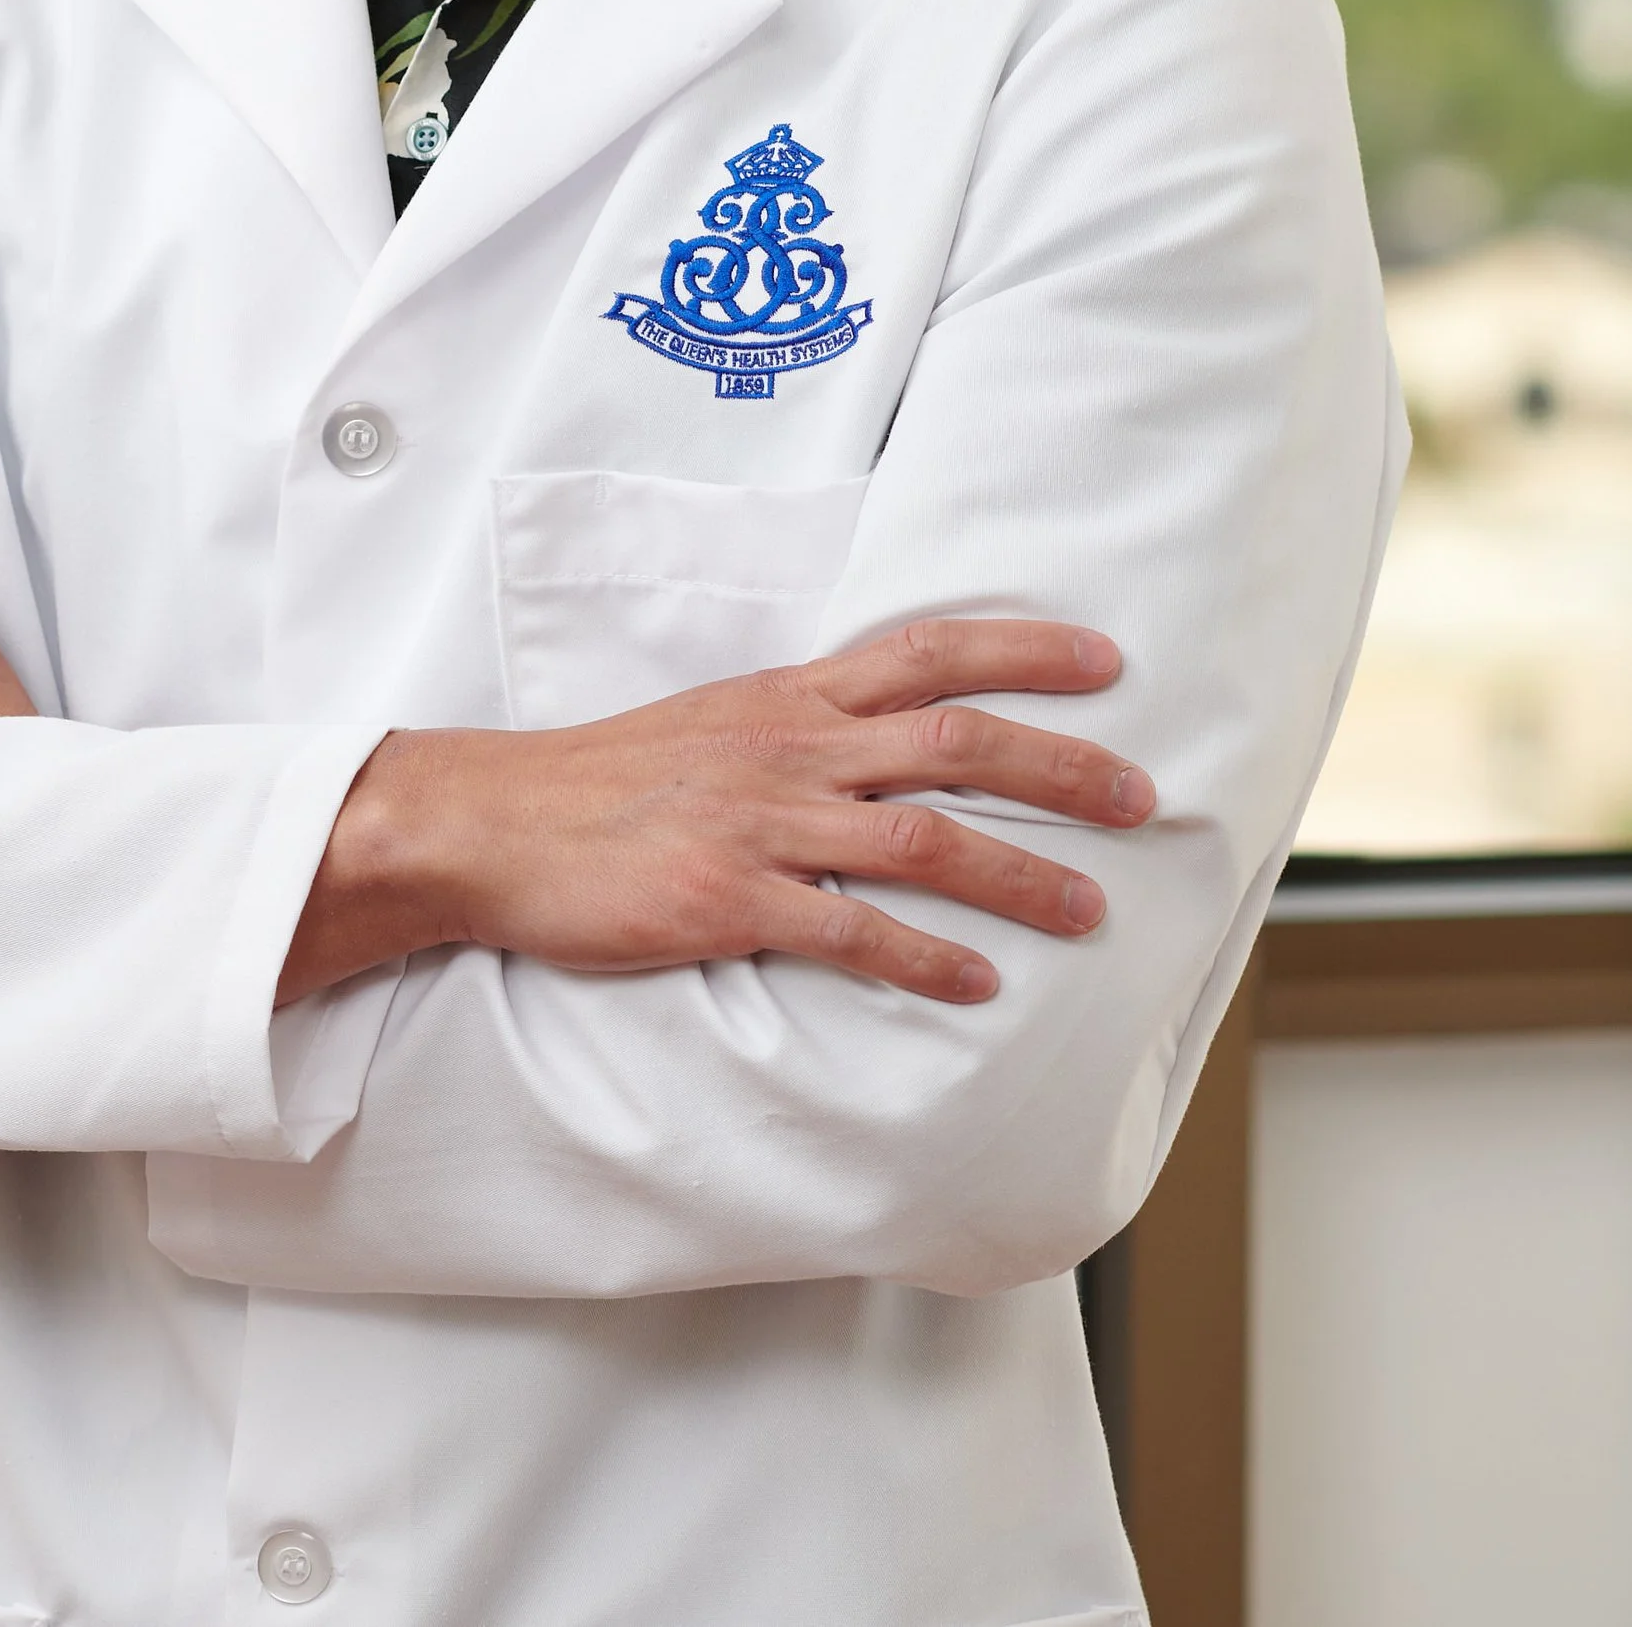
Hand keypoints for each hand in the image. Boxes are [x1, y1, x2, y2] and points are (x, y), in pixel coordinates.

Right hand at [279, 620, 1152, 1008]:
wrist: (493, 823)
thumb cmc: (603, 780)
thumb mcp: (712, 722)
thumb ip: (799, 727)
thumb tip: (885, 742)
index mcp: (788, 696)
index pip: (928, 651)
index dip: (1025, 649)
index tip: (1106, 660)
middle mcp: (790, 747)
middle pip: (956, 740)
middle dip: (1062, 766)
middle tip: (1143, 796)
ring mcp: (762, 823)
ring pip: (923, 837)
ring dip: (1019, 874)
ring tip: (1091, 908)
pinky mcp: (728, 901)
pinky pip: (849, 932)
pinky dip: (923, 960)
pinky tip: (975, 988)